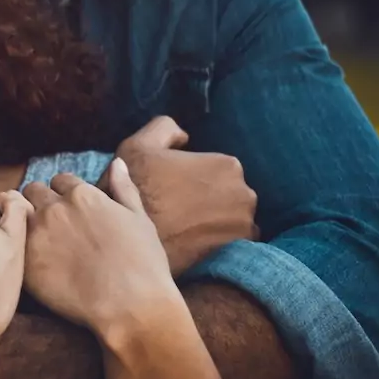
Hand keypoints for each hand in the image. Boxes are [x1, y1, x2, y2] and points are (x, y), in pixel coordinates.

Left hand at [22, 158, 181, 336]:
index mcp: (83, 195)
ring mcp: (36, 234)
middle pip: (33, 192)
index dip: (64, 193)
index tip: (69, 208)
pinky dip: (17, 246)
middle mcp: (55, 208)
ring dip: (24, 220)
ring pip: (17, 214)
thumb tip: (116, 163)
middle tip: (49, 223)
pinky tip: (28, 259)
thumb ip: (124, 189)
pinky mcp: (24, 261)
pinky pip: (11, 243)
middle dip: (39, 201)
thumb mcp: (140, 219)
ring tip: (35, 238)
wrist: (130, 306)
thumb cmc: (143, 264)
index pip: (60, 180)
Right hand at [113, 116, 257, 274]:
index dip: (194, 178)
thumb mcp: (139, 145)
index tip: (175, 190)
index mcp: (227, 164)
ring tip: (188, 229)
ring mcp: (245, 224)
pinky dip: (220, 242)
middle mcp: (245, 193)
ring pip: (233, 218)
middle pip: (229, 194)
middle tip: (180, 210)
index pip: (216, 169)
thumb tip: (184, 137)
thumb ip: (165, 128)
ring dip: (217, 221)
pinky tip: (197, 244)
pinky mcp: (239, 250)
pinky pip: (235, 242)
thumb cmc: (137, 189)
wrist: (132, 240)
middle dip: (211, 199)